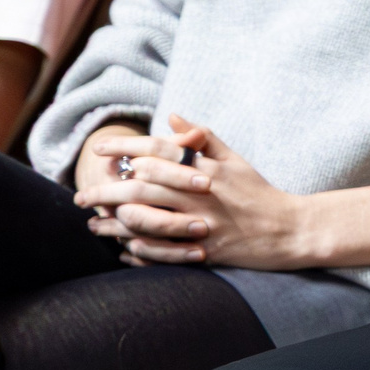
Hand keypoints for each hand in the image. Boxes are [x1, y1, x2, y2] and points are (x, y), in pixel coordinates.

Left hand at [74, 115, 308, 269]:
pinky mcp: (202, 251)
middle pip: (142, 186)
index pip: (158, 150)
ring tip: (93, 224)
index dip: (125, 148)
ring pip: (145, 220)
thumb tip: (173, 117)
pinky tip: (120, 250)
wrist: (288, 229)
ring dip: (114, 223)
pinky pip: (160, 251)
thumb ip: (203, 138)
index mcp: (206, 168)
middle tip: (82, 195)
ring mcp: (200, 224)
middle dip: (106, 190)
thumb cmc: (258, 192)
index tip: (98, 150)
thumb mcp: (235, 159)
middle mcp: (200, 194)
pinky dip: (136, 251)